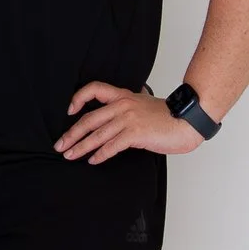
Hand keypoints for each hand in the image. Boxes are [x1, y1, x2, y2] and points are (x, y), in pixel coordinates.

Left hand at [56, 82, 205, 164]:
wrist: (187, 121)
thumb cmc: (168, 116)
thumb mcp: (144, 103)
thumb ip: (130, 105)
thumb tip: (119, 110)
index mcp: (124, 96)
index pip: (95, 89)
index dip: (78, 98)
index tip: (69, 111)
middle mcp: (123, 105)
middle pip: (89, 118)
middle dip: (72, 133)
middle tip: (60, 144)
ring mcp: (129, 119)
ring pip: (98, 134)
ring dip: (81, 147)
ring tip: (70, 155)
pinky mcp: (136, 133)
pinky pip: (112, 145)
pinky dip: (100, 154)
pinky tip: (93, 160)